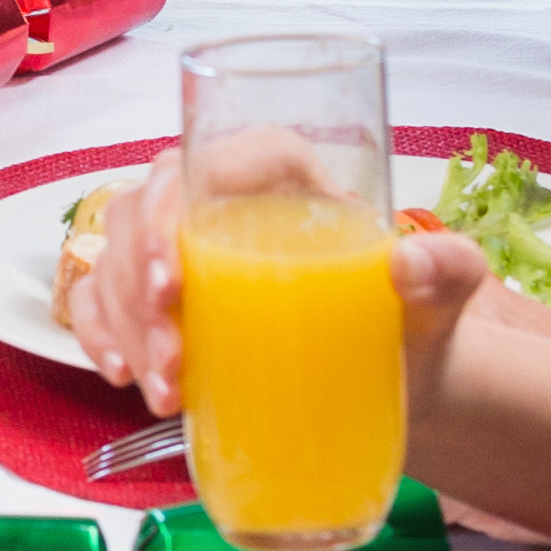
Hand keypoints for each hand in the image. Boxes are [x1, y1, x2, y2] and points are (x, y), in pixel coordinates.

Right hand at [67, 176, 493, 427]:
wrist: (394, 382)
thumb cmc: (411, 322)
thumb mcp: (446, 293)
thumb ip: (451, 271)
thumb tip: (407, 263)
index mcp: (281, 172)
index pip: (208, 160)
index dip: (171, 209)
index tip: (177, 279)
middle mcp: (220, 200)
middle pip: (146, 212)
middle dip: (140, 286)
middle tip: (172, 356)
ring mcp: (183, 251)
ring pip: (116, 260)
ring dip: (124, 324)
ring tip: (166, 390)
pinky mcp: (163, 302)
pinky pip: (102, 299)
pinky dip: (99, 333)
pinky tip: (121, 373)